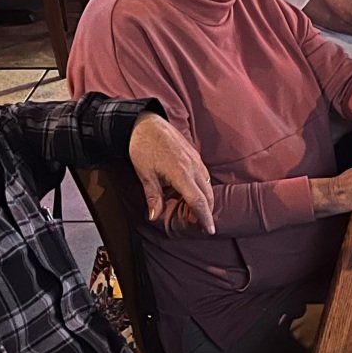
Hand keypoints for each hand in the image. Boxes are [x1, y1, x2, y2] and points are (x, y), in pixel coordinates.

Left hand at [129, 114, 214, 233]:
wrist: (146, 122)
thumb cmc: (142, 147)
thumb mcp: (144, 173)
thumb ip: (153, 196)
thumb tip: (154, 217)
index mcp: (181, 173)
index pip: (197, 200)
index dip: (204, 217)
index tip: (209, 229)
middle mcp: (193, 166)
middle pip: (207, 194)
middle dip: (207, 211)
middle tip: (203, 225)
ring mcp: (196, 159)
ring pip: (208, 184)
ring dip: (206, 199)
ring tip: (200, 211)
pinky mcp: (194, 154)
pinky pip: (205, 175)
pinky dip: (204, 187)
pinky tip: (196, 192)